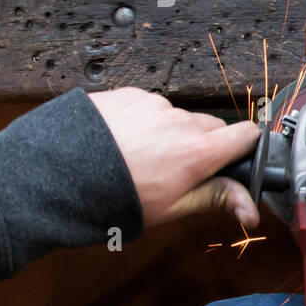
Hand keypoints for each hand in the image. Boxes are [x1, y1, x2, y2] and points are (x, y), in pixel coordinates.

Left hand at [89, 87, 260, 227]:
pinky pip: (147, 106)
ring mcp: (153, 104)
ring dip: (169, 132)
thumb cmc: (113, 198)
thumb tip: (250, 211)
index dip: (245, 146)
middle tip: (179, 169)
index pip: (247, 135)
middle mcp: (181, 121)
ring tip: (138, 157)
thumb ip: (215, 200)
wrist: (54, 176)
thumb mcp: (170, 208)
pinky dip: (142, 121)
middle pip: (212, 127)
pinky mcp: (127, 94)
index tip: (235, 158)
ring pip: (177, 117)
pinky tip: (120, 142)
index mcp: (199, 151)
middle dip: (204, 144)